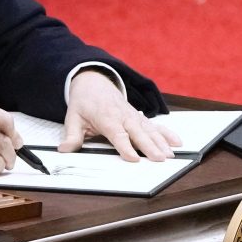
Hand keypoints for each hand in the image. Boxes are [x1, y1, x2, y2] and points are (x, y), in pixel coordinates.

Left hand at [61, 70, 181, 161]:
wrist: (93, 82)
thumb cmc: (83, 103)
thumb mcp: (73, 118)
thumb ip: (72, 136)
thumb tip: (64, 150)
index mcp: (106, 117)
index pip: (117, 134)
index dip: (125, 147)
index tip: (134, 159)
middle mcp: (123, 116)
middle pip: (138, 133)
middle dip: (149, 146)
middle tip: (160, 159)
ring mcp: (133, 116)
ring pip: (149, 130)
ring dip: (161, 142)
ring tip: (170, 155)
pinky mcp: (139, 117)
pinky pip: (155, 125)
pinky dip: (167, 133)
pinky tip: (177, 142)